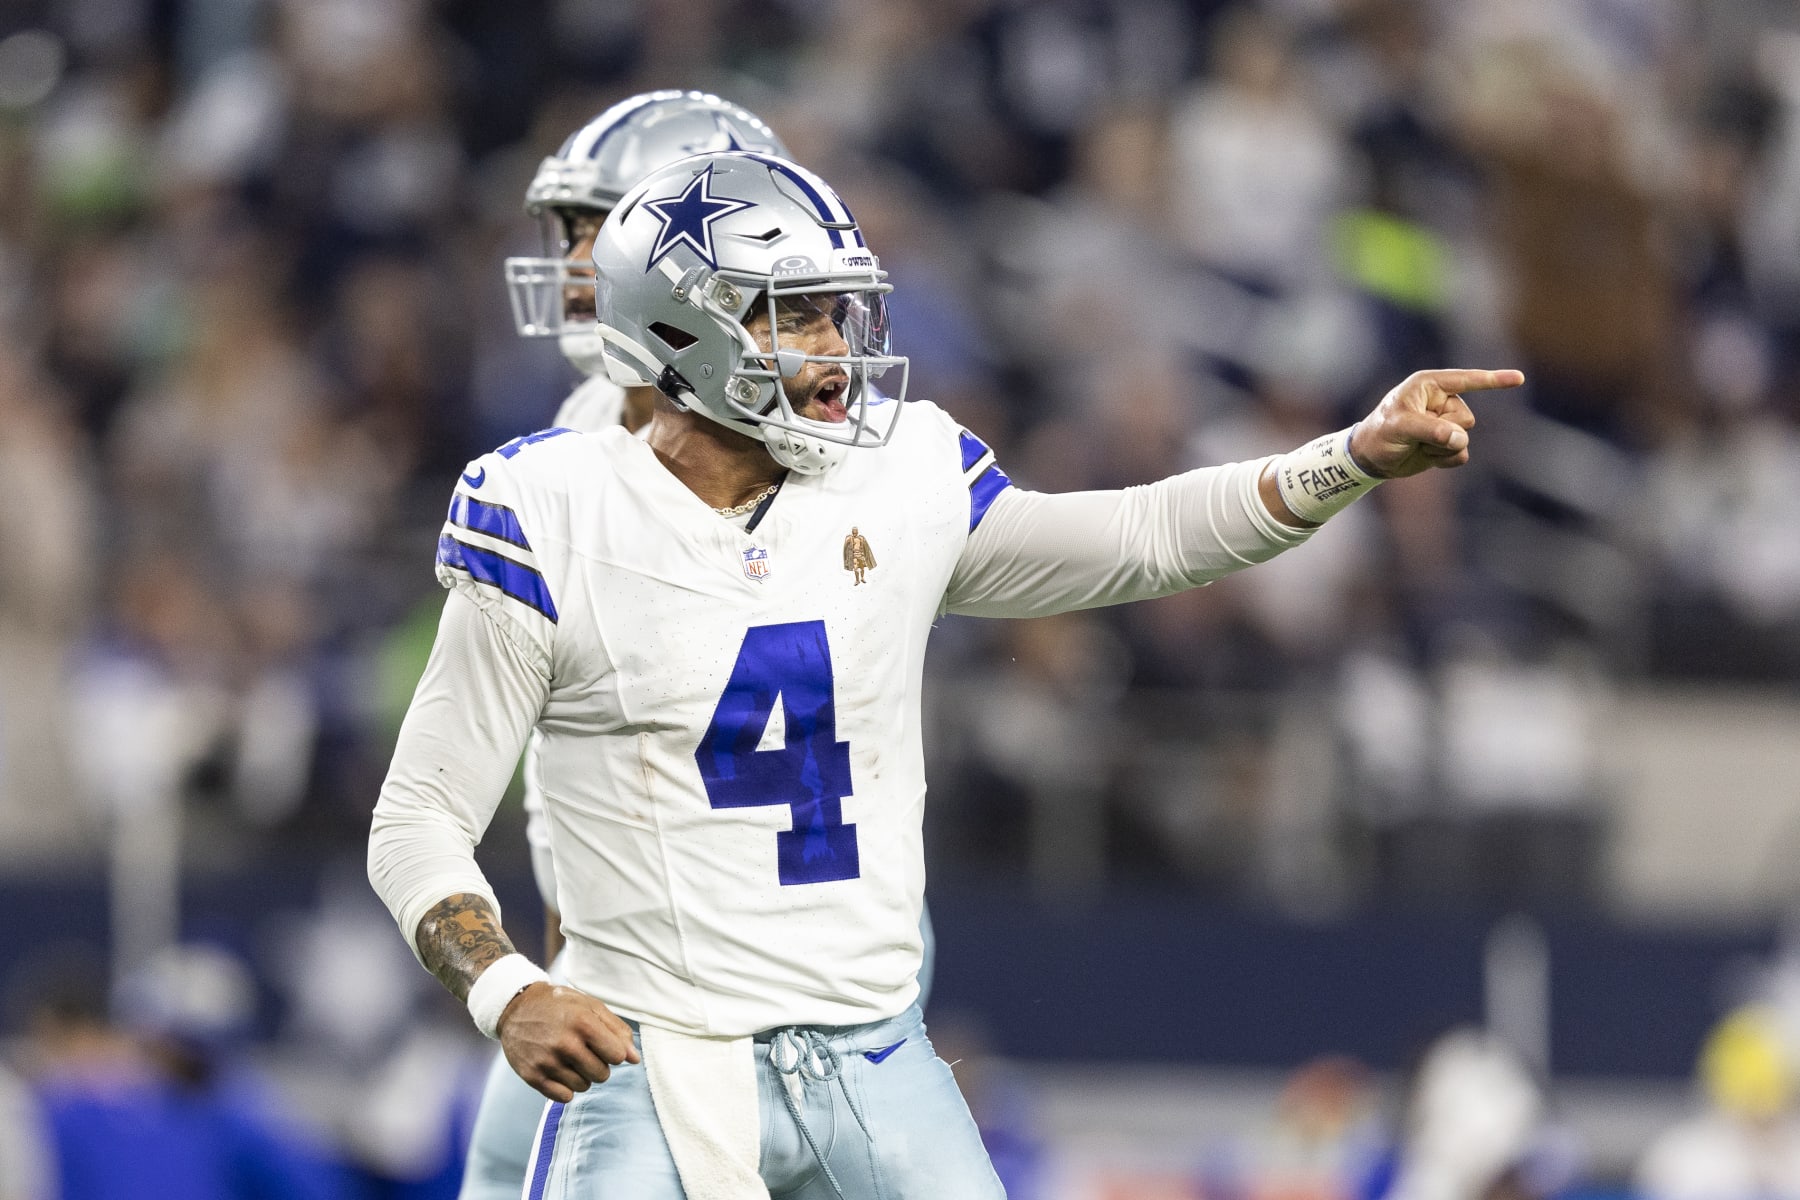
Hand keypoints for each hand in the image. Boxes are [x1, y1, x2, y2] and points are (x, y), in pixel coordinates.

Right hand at [497, 982, 640, 1101]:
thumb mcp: (591, 1006)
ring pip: (584, 1086)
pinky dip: (566, 1088)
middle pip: (602, 1075)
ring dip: (582, 1076)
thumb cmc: (560, 1006)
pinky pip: (564, 1097)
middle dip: (599, 1065)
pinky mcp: (532, 1076)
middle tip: (584, 1051)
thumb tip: (635, 1059)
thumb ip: (617, 1030)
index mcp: (583, 1023)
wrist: (516, 1007)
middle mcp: (564, 1043)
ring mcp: (547, 1061)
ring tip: (570, 1058)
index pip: (617, 1056)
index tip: (602, 1044)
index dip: (613, 1052)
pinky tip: (559, 1070)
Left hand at [1349, 369, 1523, 478]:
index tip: (1519, 378)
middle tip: (1414, 434)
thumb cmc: (1379, 434)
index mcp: (1429, 386)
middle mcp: (1441, 401)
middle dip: (1443, 431)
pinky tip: (1426, 457)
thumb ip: (1430, 430)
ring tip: (1416, 445)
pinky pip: (1461, 454)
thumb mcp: (1400, 428)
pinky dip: (1445, 460)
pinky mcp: (1446, 444)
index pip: (1466, 380)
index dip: (1493, 380)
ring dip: (1440, 447)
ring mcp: (1445, 423)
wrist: (1370, 459)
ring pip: (1464, 437)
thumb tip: (1460, 439)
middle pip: (1466, 418)